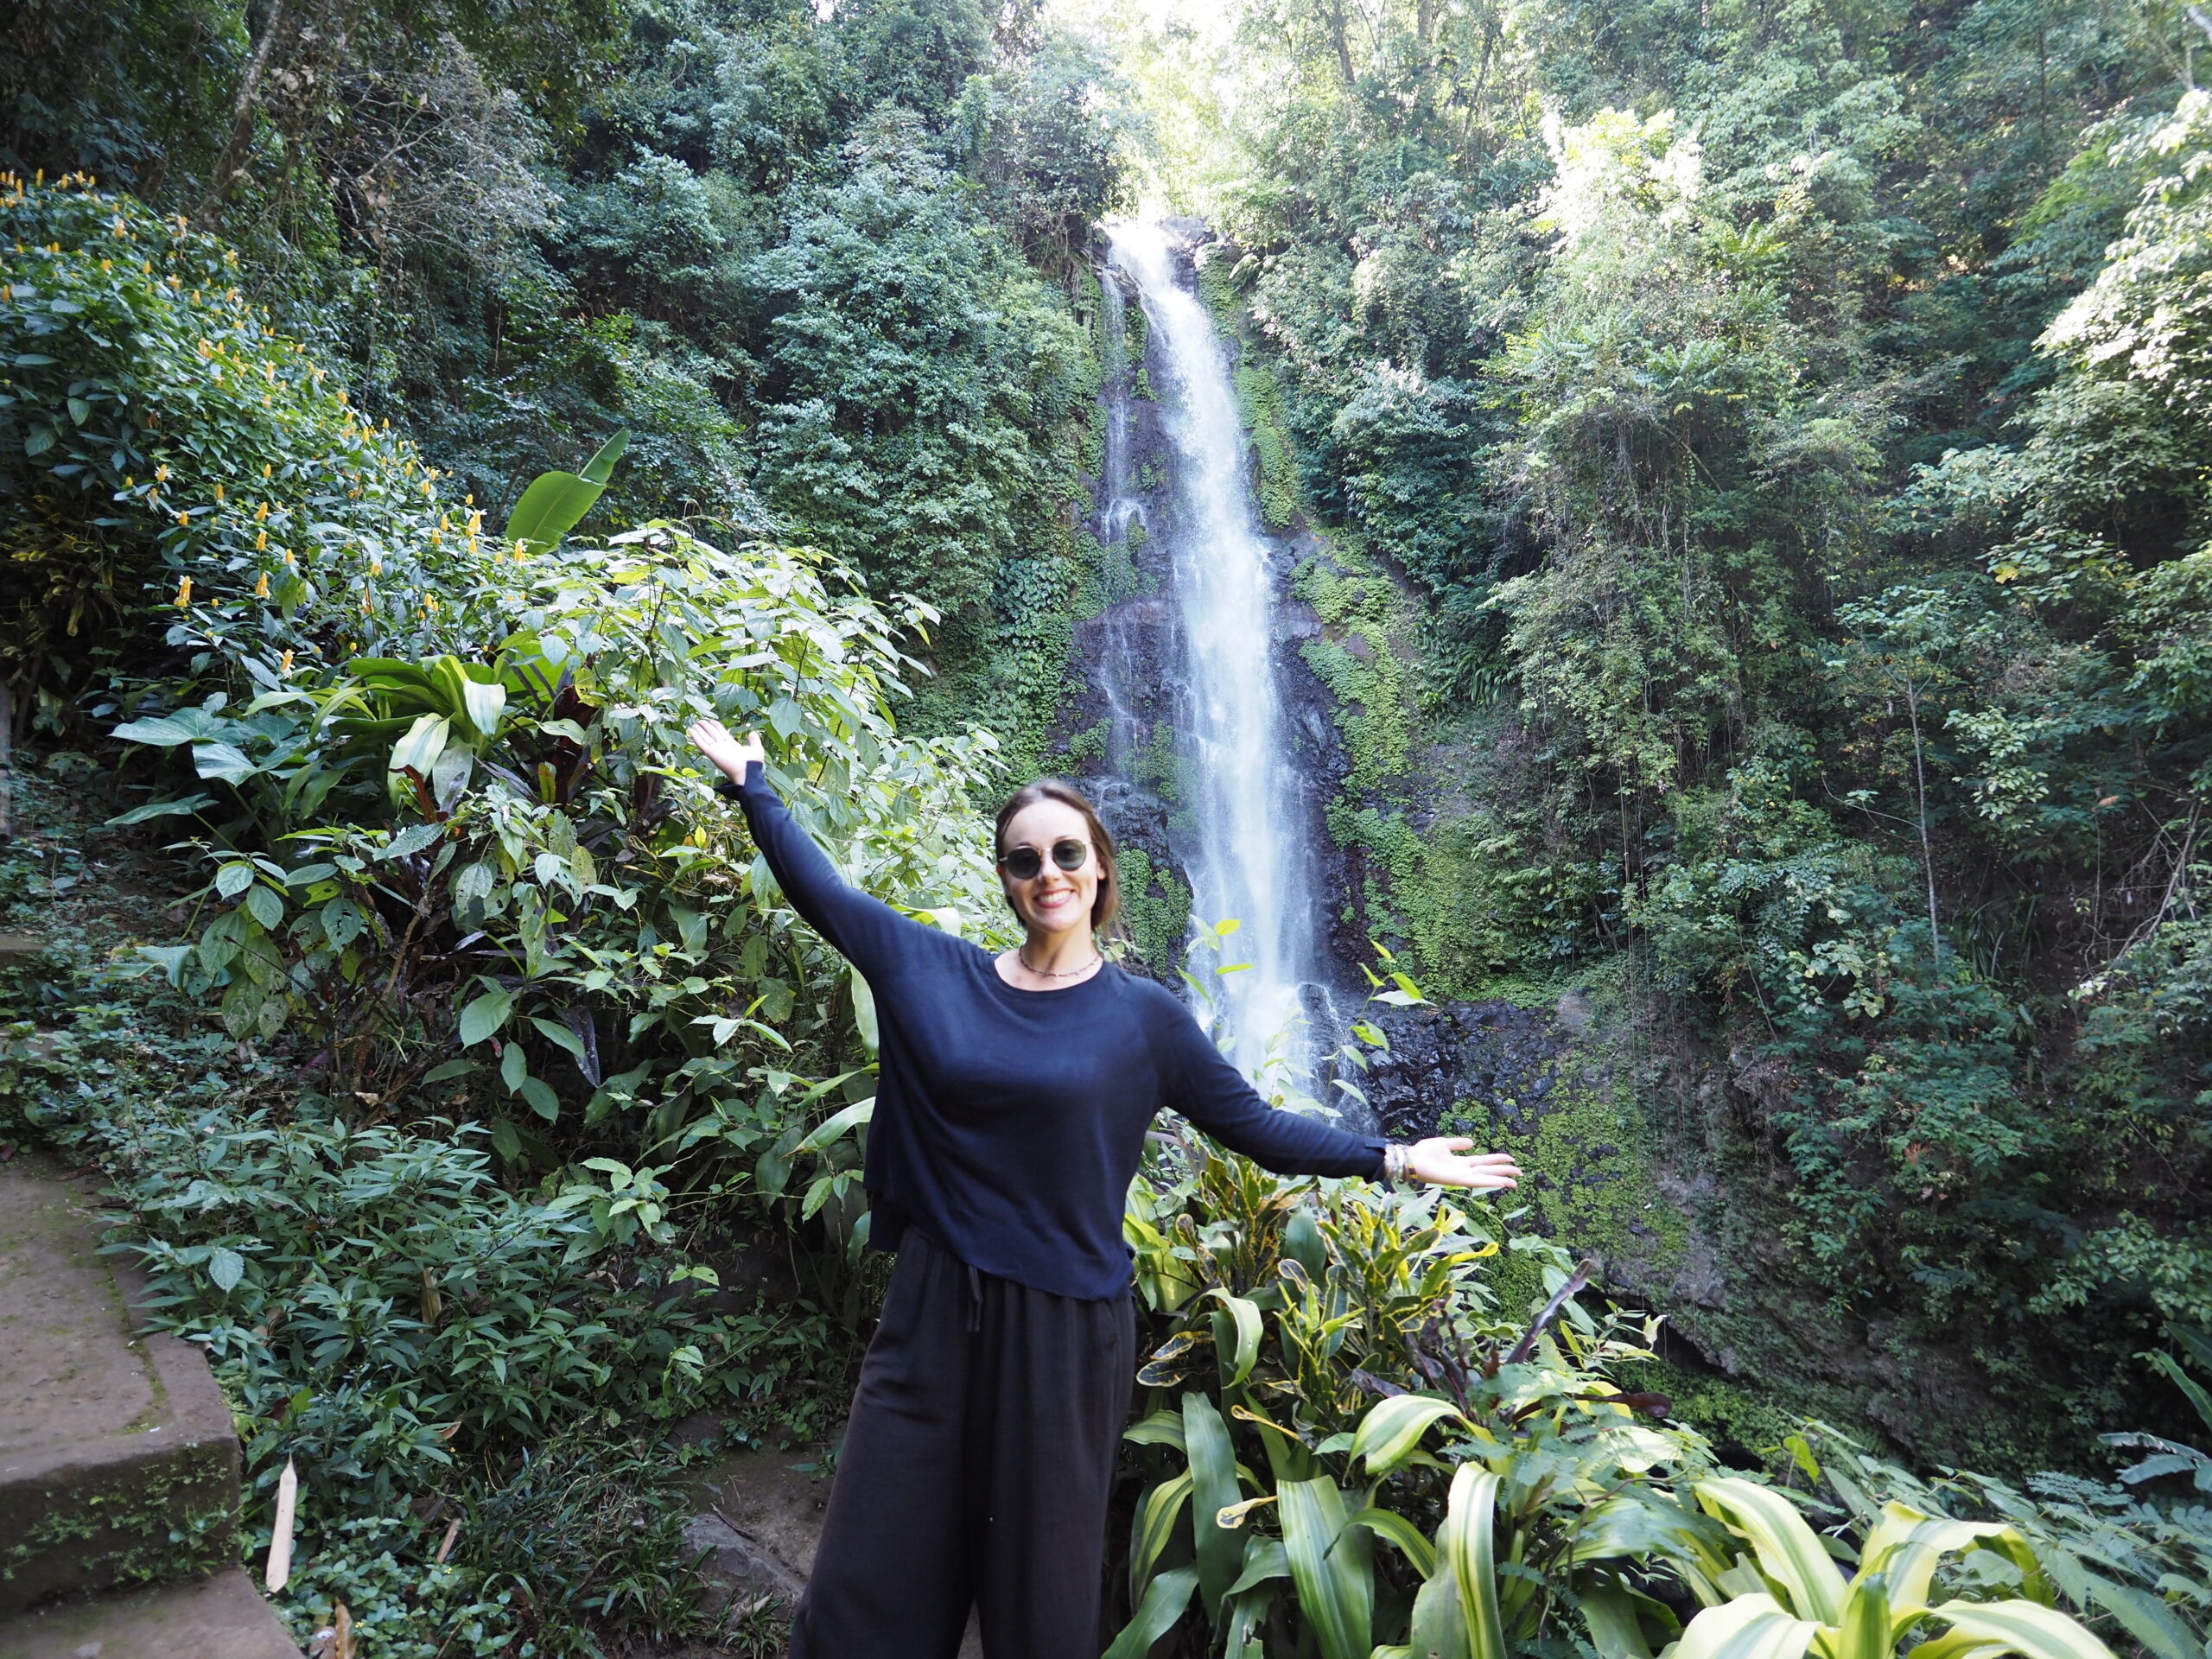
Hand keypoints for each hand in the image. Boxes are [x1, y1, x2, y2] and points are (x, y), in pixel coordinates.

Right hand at [687, 717, 763, 783]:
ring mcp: (716, 750)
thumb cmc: (753, 763)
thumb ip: (754, 740)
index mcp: (732, 746)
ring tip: (694, 723)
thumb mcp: (756, 749)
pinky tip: (691, 730)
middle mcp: (722, 747)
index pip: (722, 733)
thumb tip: (752, 732)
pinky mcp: (711, 754)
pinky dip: (695, 737)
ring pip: (705, 738)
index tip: (711, 720)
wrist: (748, 772)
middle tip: (700, 720)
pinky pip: (701, 744)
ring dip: (699, 730)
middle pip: (712, 734)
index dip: (716, 726)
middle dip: (706, 727)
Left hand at [1404, 1138, 1520, 1190]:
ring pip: (1486, 1177)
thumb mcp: (1443, 1144)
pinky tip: (1500, 1182)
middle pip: (1488, 1171)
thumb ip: (1458, 1144)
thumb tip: (1473, 1142)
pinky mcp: (1457, 1180)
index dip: (1497, 1160)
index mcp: (1461, 1162)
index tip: (1511, 1158)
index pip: (1483, 1161)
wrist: (1410, 1160)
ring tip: (1515, 1181)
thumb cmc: (1422, 1153)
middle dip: (1504, 1171)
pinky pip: (1476, 1181)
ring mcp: (1461, 1176)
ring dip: (1501, 1179)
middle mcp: (1463, 1171)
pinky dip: (1489, 1181)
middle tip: (1520, 1173)